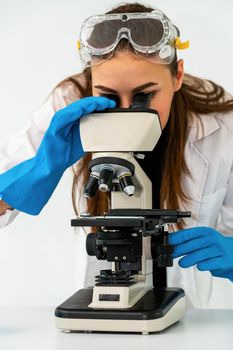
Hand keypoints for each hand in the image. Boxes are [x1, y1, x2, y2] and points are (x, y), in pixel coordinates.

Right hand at [0, 96, 115, 214]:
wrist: (51, 165)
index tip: (111, 105)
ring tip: (97, 104)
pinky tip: (80, 111)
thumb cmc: (64, 154)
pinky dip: (71, 113)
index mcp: (72, 120)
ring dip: (86, 105)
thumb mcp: (83, 142)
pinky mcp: (53, 130)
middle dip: (96, 102)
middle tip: (109, 103)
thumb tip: (105, 129)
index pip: (86, 108)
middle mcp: (65, 119)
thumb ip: (90, 133)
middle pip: (81, 105)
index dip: (99, 104)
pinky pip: (62, 118)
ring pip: (73, 109)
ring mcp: (58, 123)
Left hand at [168, 227, 232, 281]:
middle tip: (171, 255)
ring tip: (182, 263)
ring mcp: (219, 250)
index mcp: (205, 232)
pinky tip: (199, 266)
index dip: (177, 238)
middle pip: (193, 244)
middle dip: (180, 250)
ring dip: (189, 259)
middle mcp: (212, 239)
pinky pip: (212, 263)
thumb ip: (189, 242)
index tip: (168, 242)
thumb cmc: (215, 247)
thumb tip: (171, 245)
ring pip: (201, 254)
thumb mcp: (203, 240)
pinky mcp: (224, 261)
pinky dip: (204, 265)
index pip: (188, 233)